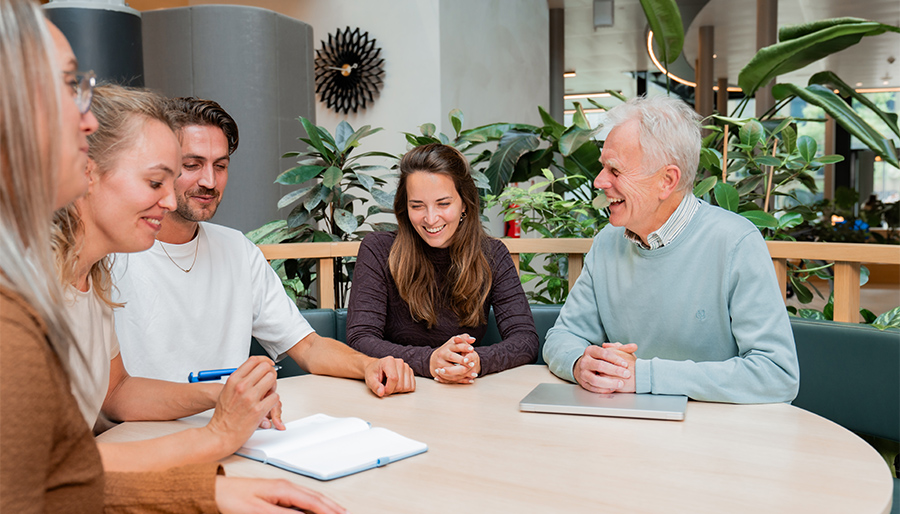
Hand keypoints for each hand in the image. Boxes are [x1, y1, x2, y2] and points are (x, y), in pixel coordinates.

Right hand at [206, 356, 279, 450]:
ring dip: (273, 386)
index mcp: (233, 380)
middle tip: (268, 382)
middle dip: (270, 373)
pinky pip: (275, 397)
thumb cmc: (223, 415)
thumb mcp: (227, 390)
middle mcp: (241, 386)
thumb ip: (240, 380)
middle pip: (265, 367)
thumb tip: (254, 372)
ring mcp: (250, 398)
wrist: (220, 434)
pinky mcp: (258, 410)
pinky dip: (273, 401)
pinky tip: (266, 405)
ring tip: (267, 394)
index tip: (268, 365)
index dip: (264, 361)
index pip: (254, 360)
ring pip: (272, 380)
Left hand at [215, 476, 344, 513]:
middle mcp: (284, 488)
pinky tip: (312, 512)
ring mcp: (280, 491)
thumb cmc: (230, 499)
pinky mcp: (274, 497)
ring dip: (323, 507)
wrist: (213, 492)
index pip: (313, 502)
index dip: (330, 511)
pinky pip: (299, 502)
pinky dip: (311, 507)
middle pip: (315, 499)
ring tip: (336, 513)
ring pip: (308, 500)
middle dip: (332, 508)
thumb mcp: (258, 511)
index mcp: (283, 489)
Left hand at [364, 356, 415, 396]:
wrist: (376, 369)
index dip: (388, 389)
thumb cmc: (373, 373)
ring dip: (398, 390)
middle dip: (392, 390)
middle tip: (385, 386)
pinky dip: (404, 389)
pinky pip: (412, 386)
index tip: (382, 390)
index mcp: (389, 361)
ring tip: (390, 384)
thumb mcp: (370, 380)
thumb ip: (375, 386)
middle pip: (400, 385)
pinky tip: (397, 384)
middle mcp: (400, 362)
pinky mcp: (410, 372)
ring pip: (407, 387)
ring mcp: (406, 367)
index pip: (393, 379)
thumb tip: (381, 393)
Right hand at [430, 334, 479, 383]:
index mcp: (447, 346)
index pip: (456, 346)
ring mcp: (440, 364)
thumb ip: (464, 339)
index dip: (464, 347)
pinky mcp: (440, 373)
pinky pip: (450, 378)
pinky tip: (470, 380)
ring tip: (473, 373)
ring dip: (462, 372)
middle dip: (462, 360)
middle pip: (452, 357)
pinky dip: (461, 380)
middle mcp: (442, 354)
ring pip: (451, 369)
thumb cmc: (448, 350)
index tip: (472, 349)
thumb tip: (473, 339)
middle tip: (472, 364)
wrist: (433, 360)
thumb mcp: (454, 342)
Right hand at [573, 343, 636, 393]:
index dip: (616, 359)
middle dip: (615, 370)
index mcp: (591, 350)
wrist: (583, 366)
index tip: (626, 364)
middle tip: (627, 374)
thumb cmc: (599, 358)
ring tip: (620, 384)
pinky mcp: (583, 383)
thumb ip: (622, 348)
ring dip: (609, 383)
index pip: (604, 353)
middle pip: (600, 365)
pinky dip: (603, 390)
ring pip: (595, 379)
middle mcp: (585, 361)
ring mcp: (582, 373)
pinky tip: (613, 389)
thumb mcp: (609, 351)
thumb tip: (634, 347)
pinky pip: (593, 388)